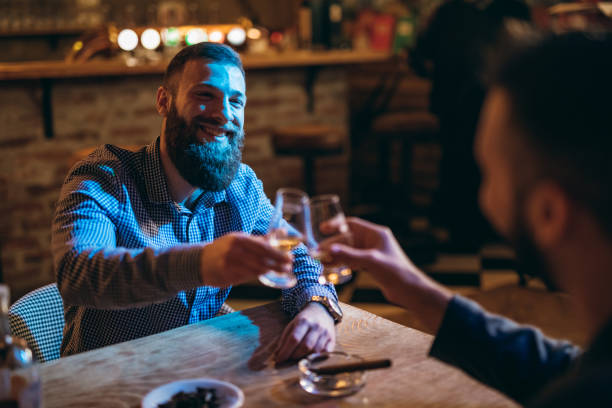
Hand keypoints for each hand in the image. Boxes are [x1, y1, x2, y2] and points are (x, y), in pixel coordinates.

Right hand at [200, 232, 291, 286]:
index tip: (289, 257)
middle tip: (288, 266)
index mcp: (239, 239)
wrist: (200, 261)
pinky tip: (264, 275)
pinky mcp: (226, 276)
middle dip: (277, 264)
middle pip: (261, 259)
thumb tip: (282, 232)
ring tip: (280, 271)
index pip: (262, 247)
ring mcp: (229, 264)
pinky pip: (246, 278)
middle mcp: (233, 251)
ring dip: (269, 271)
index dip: (278, 253)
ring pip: (254, 270)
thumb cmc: (224, 249)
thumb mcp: (240, 240)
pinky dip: (256, 276)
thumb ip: (260, 239)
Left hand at [273, 302, 335, 362]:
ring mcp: (326, 333)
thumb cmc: (305, 319)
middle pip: (305, 346)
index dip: (286, 351)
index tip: (279, 360)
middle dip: (294, 356)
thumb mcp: (292, 324)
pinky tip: (311, 358)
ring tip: (299, 359)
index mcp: (304, 321)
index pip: (294, 338)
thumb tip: (278, 354)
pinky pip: (325, 353)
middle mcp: (316, 326)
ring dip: (305, 358)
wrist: (322, 311)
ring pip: (315, 351)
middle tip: (289, 359)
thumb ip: (285, 338)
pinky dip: (318, 358)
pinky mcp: (332, 339)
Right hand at [321, 217, 451, 334]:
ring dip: (335, 256)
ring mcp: (372, 253)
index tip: (322, 228)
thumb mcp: (370, 261)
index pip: (352, 224)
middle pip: (347, 239)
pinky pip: (352, 261)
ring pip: (348, 251)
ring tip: (320, 262)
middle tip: (317, 252)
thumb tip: (328, 250)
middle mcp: (373, 241)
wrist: (409, 291)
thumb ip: (349, 255)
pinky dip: (342, 263)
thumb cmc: (395, 272)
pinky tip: (331, 269)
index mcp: (376, 234)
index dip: (336, 225)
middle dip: (332, 246)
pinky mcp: (371, 265)